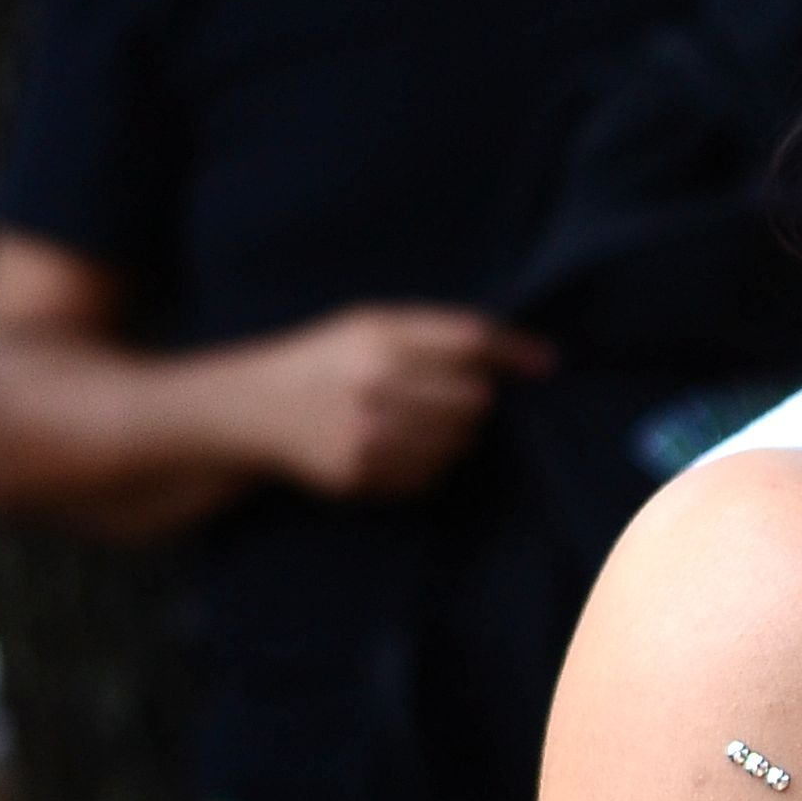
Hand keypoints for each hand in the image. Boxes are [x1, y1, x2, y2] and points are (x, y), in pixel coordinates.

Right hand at [254, 306, 549, 499]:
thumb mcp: (372, 325)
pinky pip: (433, 475)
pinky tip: (398, 445)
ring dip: (455, 434)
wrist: (255, 408)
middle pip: (475, 400)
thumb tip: (538, 359)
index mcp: (378, 336)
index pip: (471, 341)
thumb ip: (445, 334)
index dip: (515, 353)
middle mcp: (374, 383)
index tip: (546, 365)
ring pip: (460, 442)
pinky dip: (429, 463)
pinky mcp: (361, 474)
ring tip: (418, 421)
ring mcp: (367, 433)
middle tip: (448, 396)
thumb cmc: (329, 359)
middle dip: (475, 399)